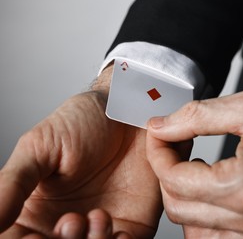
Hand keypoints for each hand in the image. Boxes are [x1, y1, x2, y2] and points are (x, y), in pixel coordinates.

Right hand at [0, 66, 161, 237]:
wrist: (129, 111)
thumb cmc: (83, 121)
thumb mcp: (40, 147)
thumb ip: (13, 184)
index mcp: (37, 210)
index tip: (34, 238)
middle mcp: (68, 224)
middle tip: (71, 222)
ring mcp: (101, 226)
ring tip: (96, 216)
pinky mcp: (132, 225)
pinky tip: (115, 227)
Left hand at [146, 89, 242, 237]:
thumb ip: (196, 117)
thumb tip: (162, 125)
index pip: (173, 181)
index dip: (159, 152)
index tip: (162, 132)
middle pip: (178, 210)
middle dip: (168, 174)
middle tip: (176, 147)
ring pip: (197, 233)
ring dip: (186, 201)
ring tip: (196, 170)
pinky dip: (209, 221)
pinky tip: (216, 193)